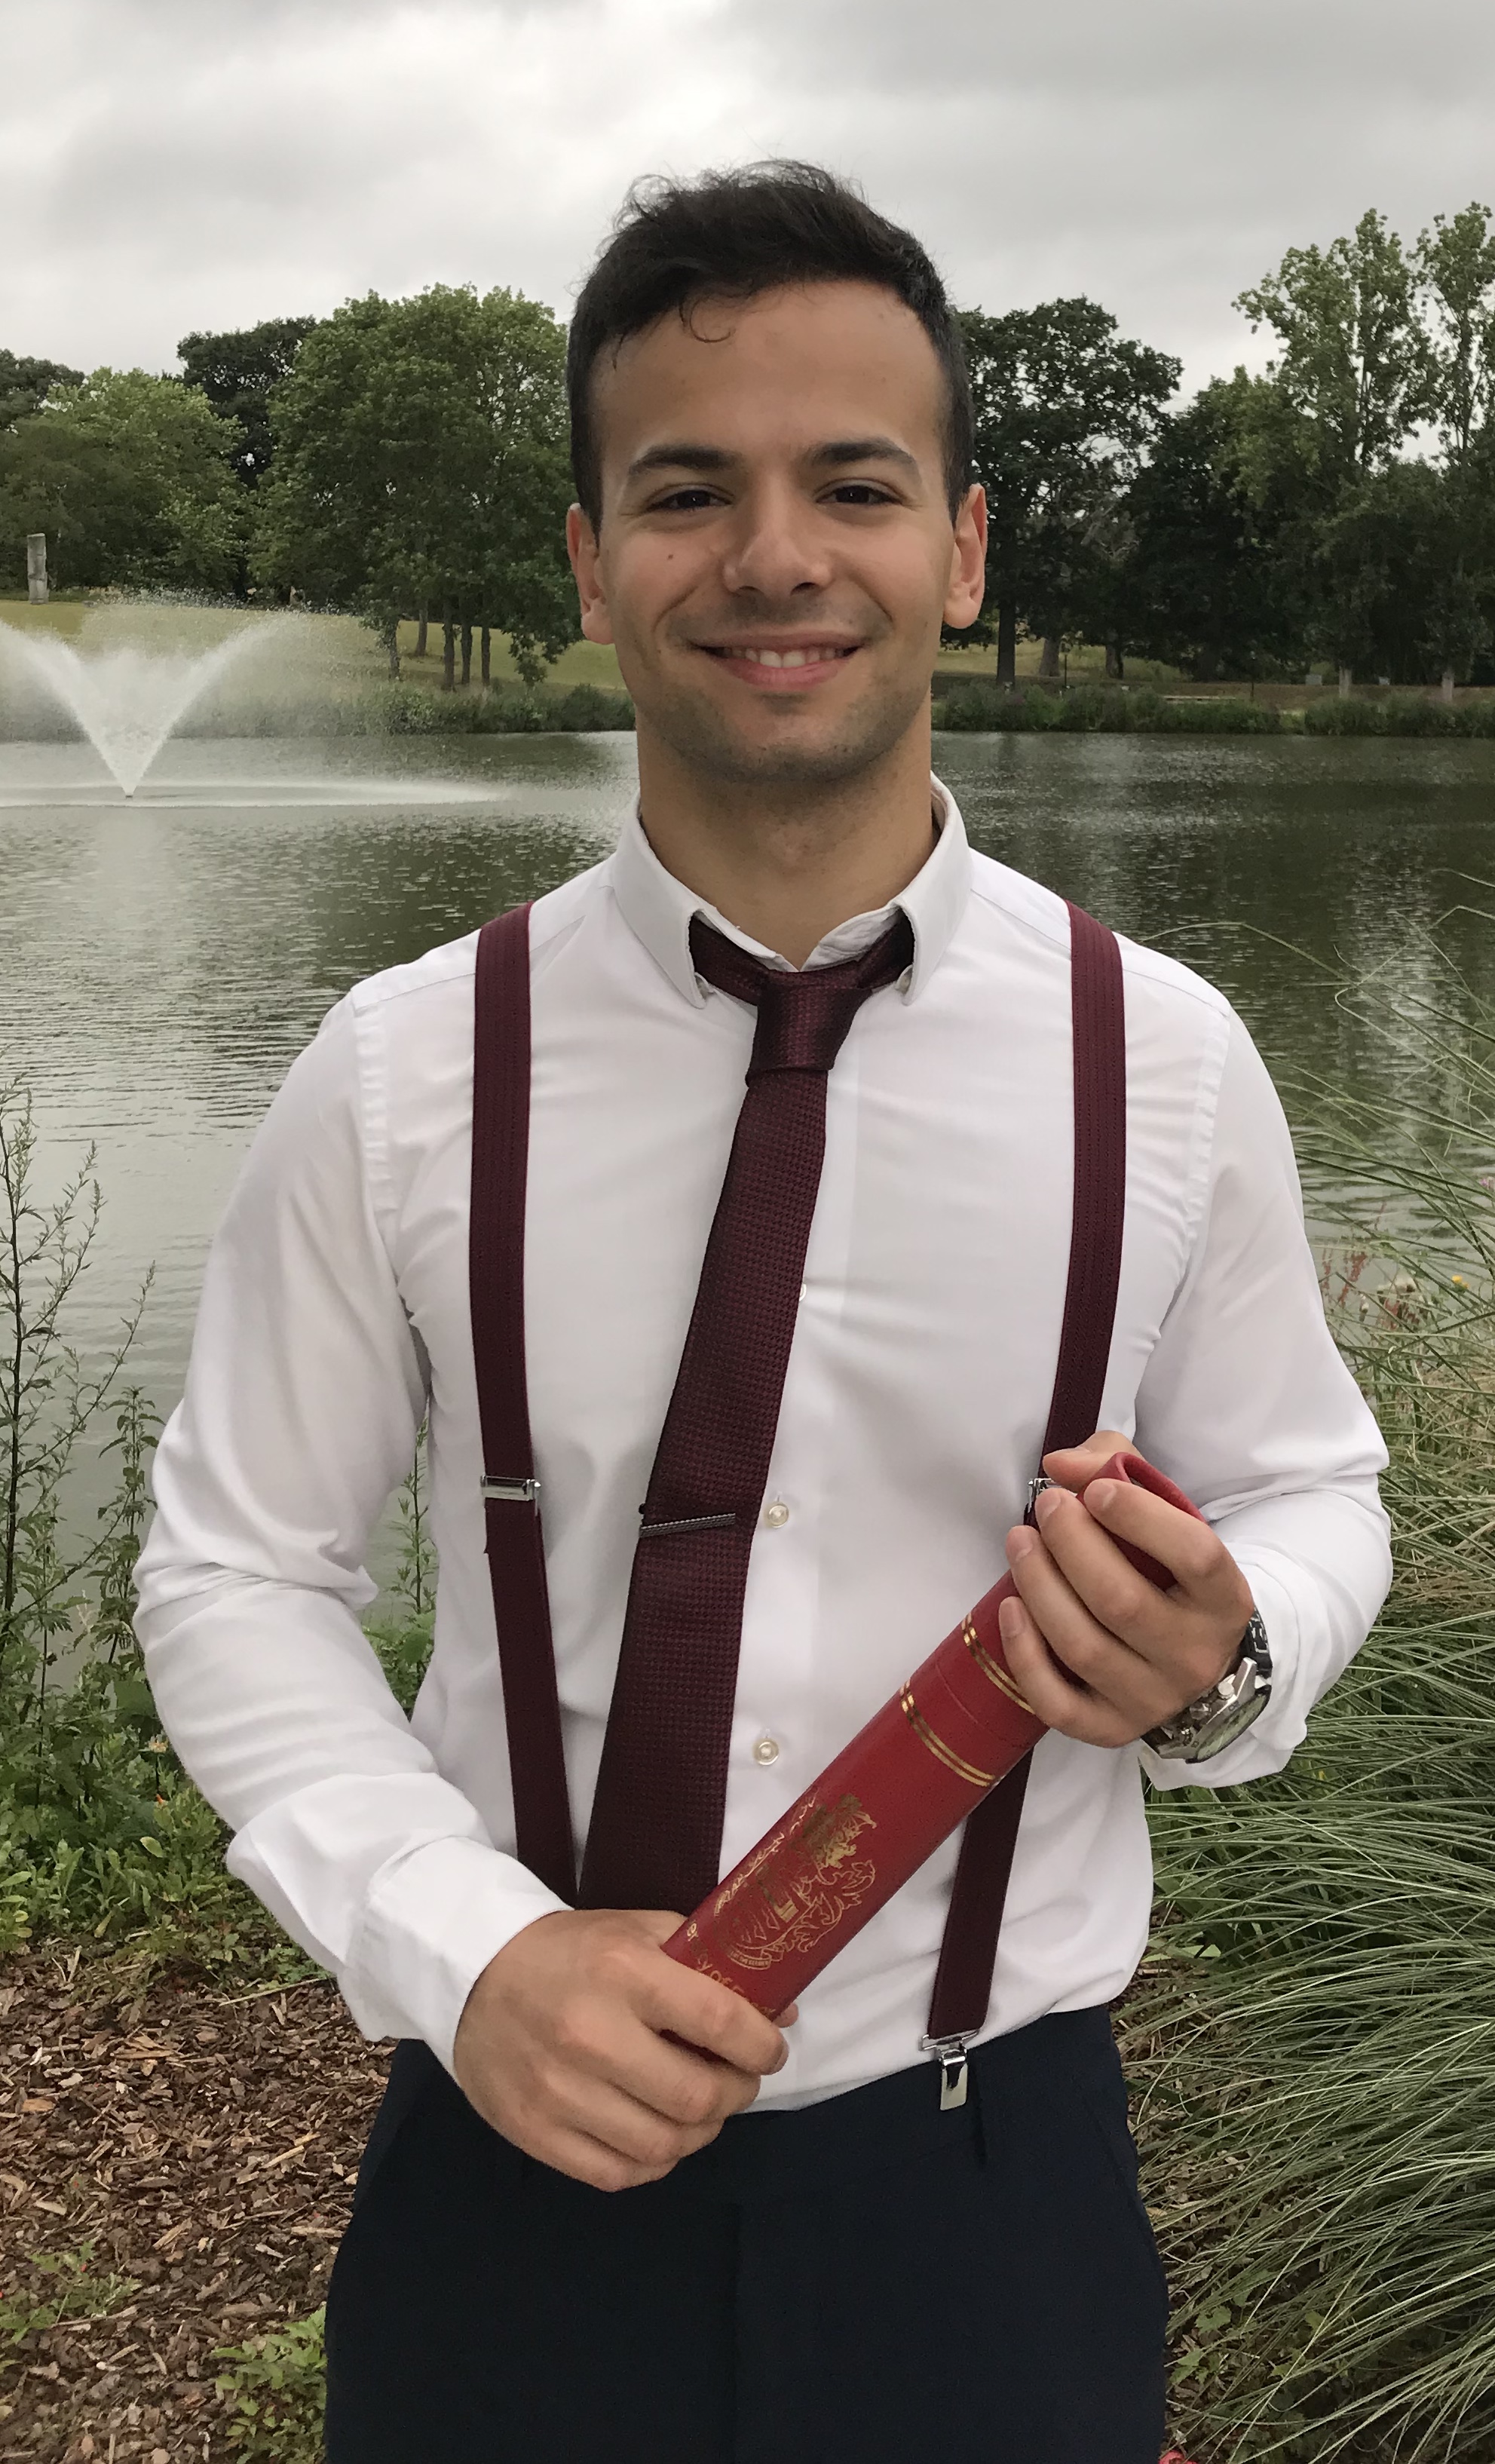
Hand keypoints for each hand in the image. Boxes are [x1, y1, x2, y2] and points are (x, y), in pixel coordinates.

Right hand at [453, 1907, 795, 2192]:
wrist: (471, 1972)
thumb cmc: (569, 1951)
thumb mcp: (635, 1930)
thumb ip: (706, 1962)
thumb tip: (779, 2012)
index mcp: (622, 1972)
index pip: (718, 2021)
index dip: (762, 2045)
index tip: (771, 2048)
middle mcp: (591, 2035)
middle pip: (697, 2097)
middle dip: (737, 2093)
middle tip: (737, 2080)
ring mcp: (559, 2091)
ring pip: (663, 2143)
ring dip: (700, 2132)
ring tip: (700, 2109)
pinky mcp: (535, 2132)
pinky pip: (618, 2173)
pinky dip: (653, 2161)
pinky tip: (657, 2134)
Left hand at [998, 1429, 1255, 1748]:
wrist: (1190, 1655)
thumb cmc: (1167, 1570)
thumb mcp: (1161, 1513)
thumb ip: (1115, 1468)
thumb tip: (1058, 1465)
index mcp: (1224, 1598)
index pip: (1194, 1556)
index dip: (1141, 1518)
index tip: (1094, 1491)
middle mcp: (1195, 1655)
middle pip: (1121, 1601)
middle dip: (1071, 1545)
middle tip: (1046, 1507)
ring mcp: (1154, 1698)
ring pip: (1083, 1647)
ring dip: (1038, 1587)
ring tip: (1019, 1541)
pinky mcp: (1112, 1728)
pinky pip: (1059, 1703)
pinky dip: (1026, 1656)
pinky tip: (1010, 1608)